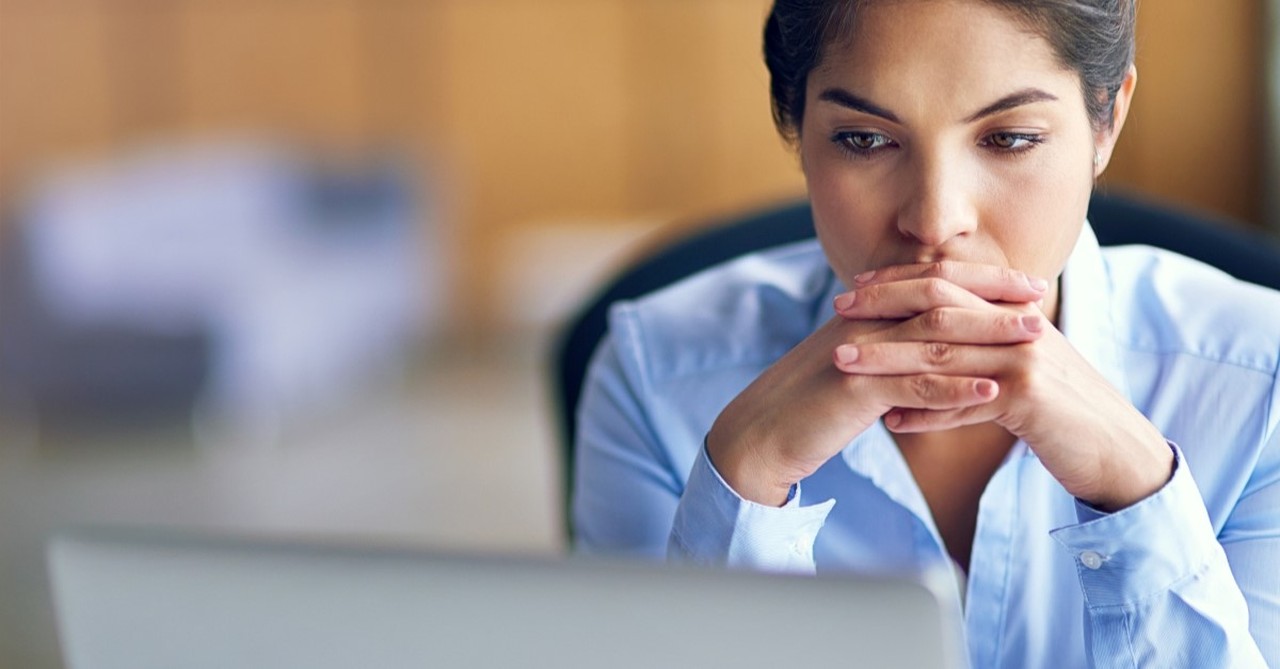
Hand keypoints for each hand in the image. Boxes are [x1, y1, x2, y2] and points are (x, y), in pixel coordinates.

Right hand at [706, 263, 1047, 505]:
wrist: (760, 433)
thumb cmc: (809, 404)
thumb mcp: (855, 366)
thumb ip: (891, 348)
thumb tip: (935, 343)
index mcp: (866, 312)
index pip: (932, 281)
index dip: (981, 279)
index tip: (1027, 284)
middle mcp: (863, 321)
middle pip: (939, 297)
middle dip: (994, 297)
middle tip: (1042, 300)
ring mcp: (859, 352)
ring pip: (934, 335)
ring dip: (989, 335)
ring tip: (1035, 340)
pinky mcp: (854, 389)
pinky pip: (913, 385)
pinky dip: (956, 388)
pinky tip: (993, 393)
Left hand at [836, 262, 1172, 510]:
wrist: (1117, 450)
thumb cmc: (1061, 414)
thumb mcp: (1018, 374)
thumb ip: (977, 356)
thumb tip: (922, 361)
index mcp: (1014, 313)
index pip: (949, 283)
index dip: (899, 282)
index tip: (855, 288)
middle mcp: (1019, 327)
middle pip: (940, 306)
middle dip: (883, 306)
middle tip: (837, 310)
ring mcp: (1025, 360)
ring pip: (943, 354)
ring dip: (888, 359)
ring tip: (844, 364)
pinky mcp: (1030, 399)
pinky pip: (964, 403)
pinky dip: (926, 413)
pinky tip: (891, 422)